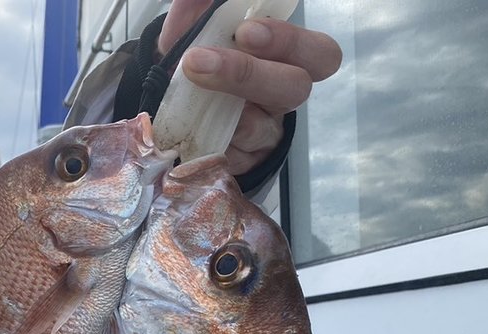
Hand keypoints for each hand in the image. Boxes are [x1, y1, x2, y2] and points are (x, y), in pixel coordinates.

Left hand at [157, 0, 341, 174]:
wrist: (167, 110)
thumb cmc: (198, 63)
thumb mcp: (193, 32)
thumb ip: (198, 12)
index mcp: (286, 60)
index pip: (319, 54)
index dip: (289, 41)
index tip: (244, 30)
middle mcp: (281, 97)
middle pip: (295, 88)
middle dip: (250, 73)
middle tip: (202, 61)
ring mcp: (263, 133)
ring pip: (263, 126)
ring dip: (222, 110)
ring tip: (189, 89)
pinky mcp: (241, 163)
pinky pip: (233, 157)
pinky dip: (210, 140)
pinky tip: (191, 128)